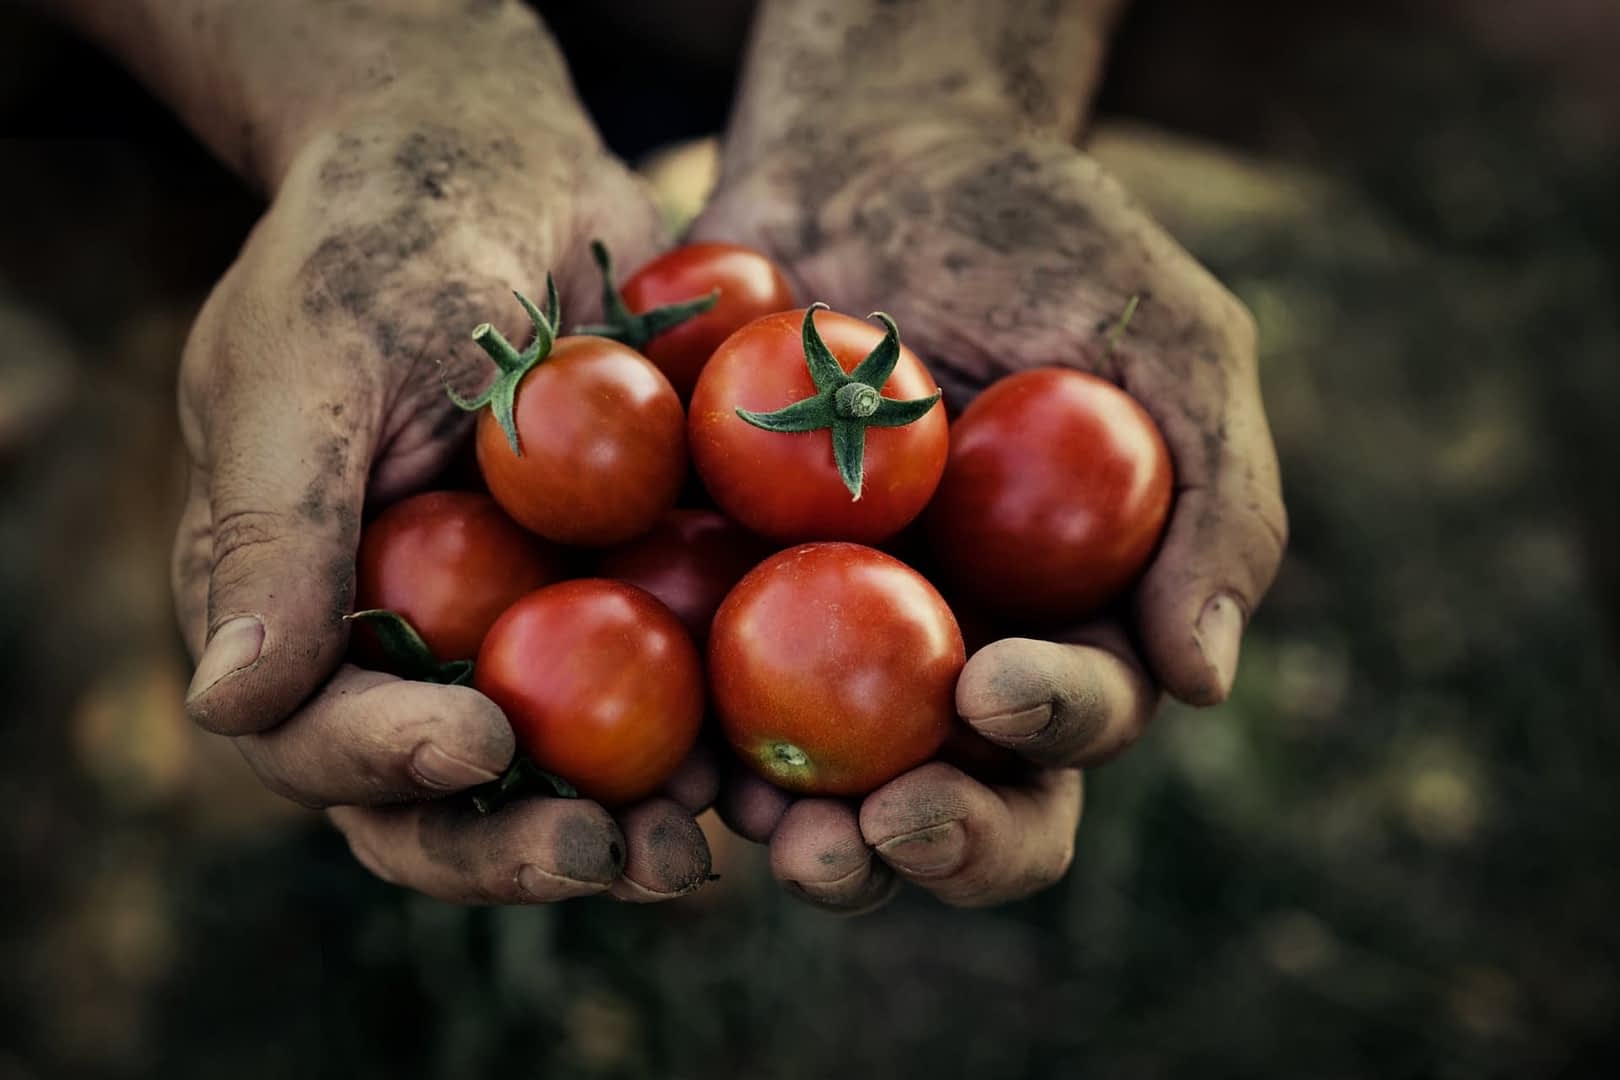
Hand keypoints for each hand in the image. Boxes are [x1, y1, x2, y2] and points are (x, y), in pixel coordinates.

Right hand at [171, 60, 714, 902]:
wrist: (501, 162)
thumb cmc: (378, 243)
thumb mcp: (308, 366)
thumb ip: (272, 533)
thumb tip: (229, 705)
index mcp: (301, 613)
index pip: (317, 737)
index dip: (388, 764)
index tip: (478, 740)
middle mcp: (409, 647)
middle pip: (446, 799)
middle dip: (518, 844)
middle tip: (605, 856)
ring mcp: (525, 631)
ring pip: (568, 778)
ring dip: (633, 831)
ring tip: (700, 846)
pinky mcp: (629, 601)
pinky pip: (675, 699)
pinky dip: (720, 747)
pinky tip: (777, 773)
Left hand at [693, 120, 1285, 909]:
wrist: (872, 155)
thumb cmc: (1041, 237)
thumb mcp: (1169, 340)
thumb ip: (1216, 501)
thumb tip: (1201, 677)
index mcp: (1065, 618)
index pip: (1076, 718)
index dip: (1049, 733)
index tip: (996, 687)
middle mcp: (946, 655)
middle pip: (954, 797)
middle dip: (929, 840)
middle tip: (878, 832)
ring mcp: (822, 638)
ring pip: (817, 785)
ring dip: (796, 832)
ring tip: (759, 826)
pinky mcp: (712, 598)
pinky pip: (691, 690)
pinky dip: (676, 737)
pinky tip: (656, 754)